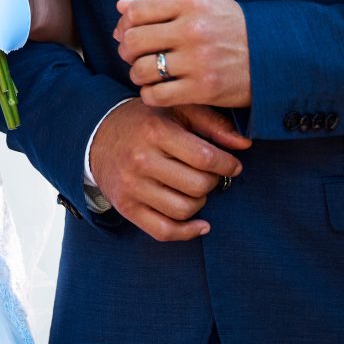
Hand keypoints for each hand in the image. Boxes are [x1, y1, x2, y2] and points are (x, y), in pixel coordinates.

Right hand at [87, 99, 248, 240]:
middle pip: (197, 186)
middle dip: (213, 182)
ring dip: (200, 202)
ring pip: (184, 209)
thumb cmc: (146, 122)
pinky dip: (187, 232)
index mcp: (156, 132)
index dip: (227, 165)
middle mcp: (141, 160)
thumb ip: (213, 124)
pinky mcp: (126, 207)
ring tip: (195, 189)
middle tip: (210, 175)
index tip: (232, 165)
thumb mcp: (178, 112)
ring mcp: (132, 186)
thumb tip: (245, 144)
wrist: (98, 135)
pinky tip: (200, 223)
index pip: (205, 157)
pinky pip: (164, 231)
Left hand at [112, 0, 250, 108]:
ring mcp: (198, 61)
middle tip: (135, 56)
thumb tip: (120, 6)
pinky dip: (150, 94)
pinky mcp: (204, 89)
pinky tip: (159, 89)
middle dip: (127, 50)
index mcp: (192, 3)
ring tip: (148, 73)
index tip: (129, 32)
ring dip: (138, 74)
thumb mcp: (203, 4)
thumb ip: (161, 2)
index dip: (125, 24)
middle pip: (134, 41)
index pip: (137, 11)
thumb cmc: (233, 27)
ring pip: (142, 70)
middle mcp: (193, 30)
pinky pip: (157, 95)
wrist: (276, 55)